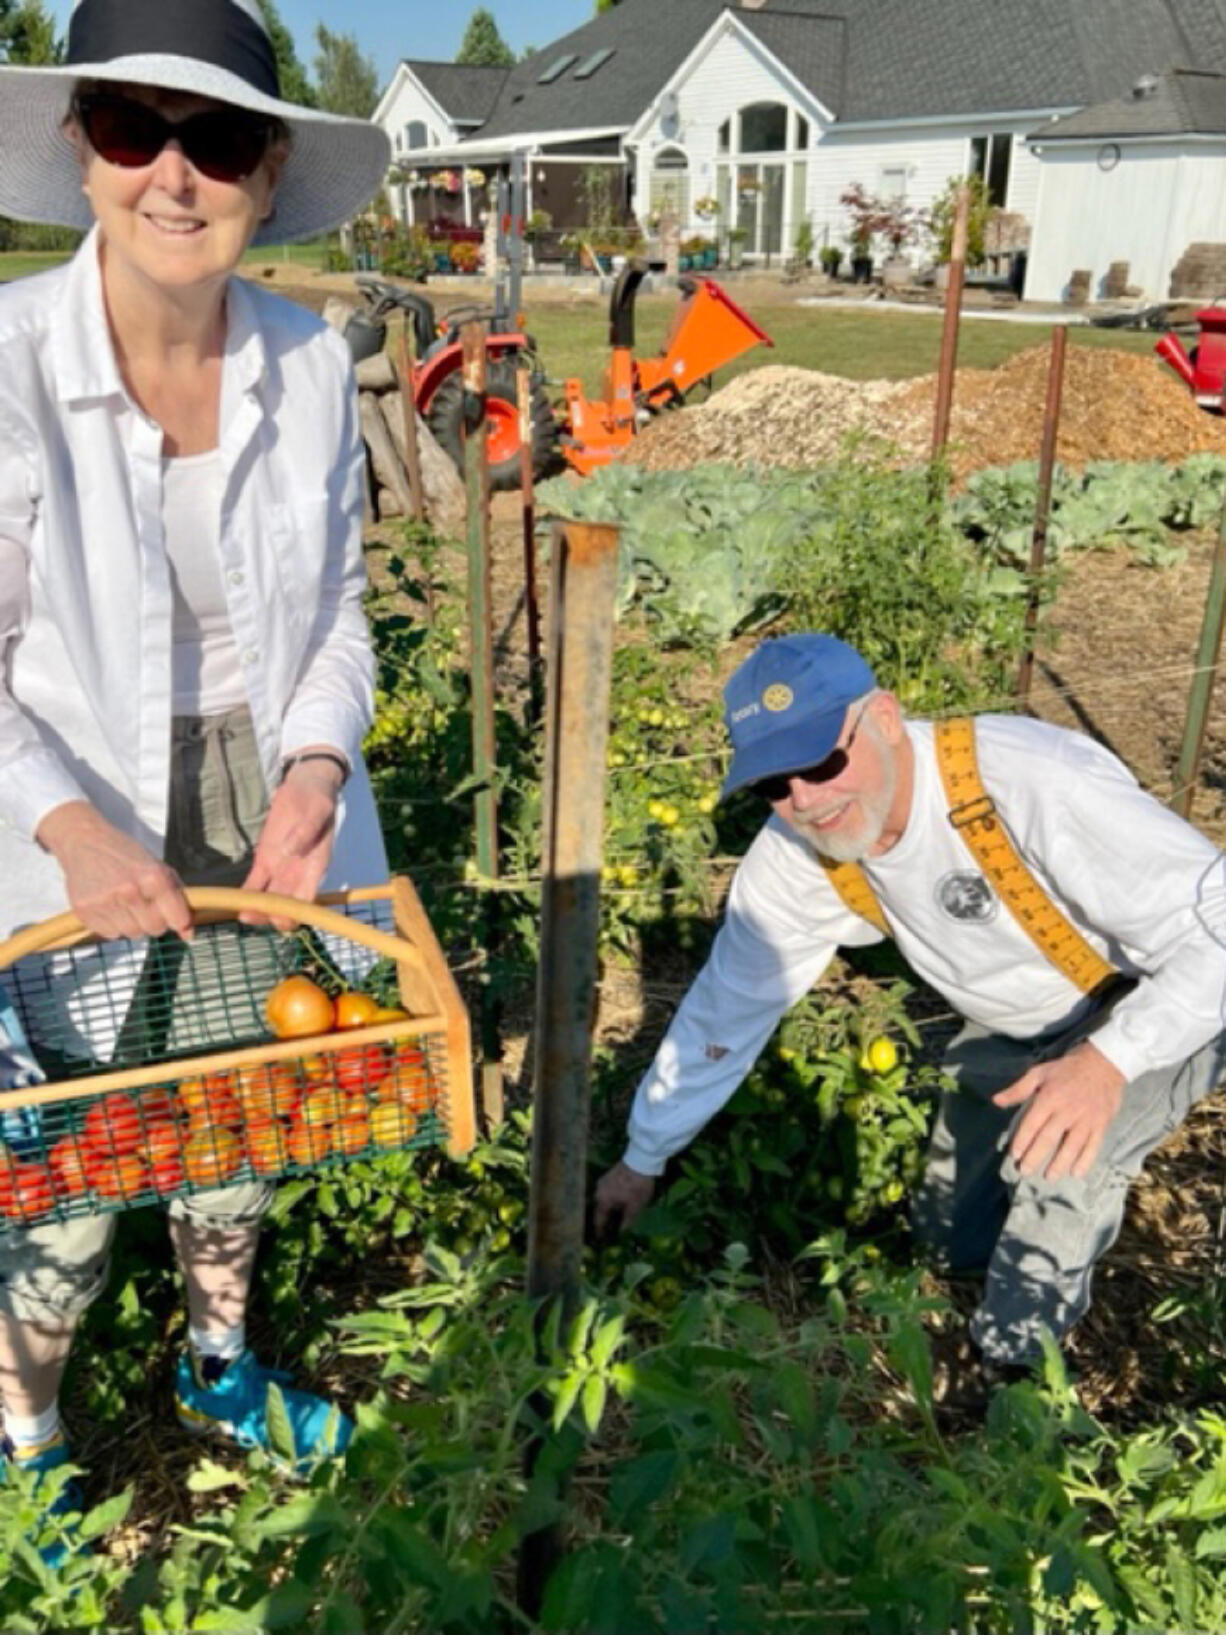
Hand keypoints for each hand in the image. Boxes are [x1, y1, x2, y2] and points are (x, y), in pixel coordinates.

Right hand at [36, 801, 192, 941]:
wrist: (84, 841)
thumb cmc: (126, 854)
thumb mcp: (158, 866)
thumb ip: (177, 898)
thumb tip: (188, 935)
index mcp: (153, 877)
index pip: (177, 918)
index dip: (178, 921)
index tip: (175, 919)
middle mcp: (130, 890)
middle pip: (154, 929)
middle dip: (154, 921)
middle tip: (145, 905)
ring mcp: (105, 902)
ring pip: (132, 934)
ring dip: (132, 924)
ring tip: (125, 903)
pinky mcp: (85, 910)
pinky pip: (110, 935)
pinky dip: (112, 926)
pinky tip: (109, 906)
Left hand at [240, 757, 342, 928]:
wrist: (306, 786)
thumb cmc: (316, 799)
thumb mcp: (317, 809)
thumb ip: (306, 830)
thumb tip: (291, 851)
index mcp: (315, 867)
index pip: (306, 902)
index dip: (293, 913)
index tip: (276, 914)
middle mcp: (298, 875)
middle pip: (284, 908)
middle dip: (268, 916)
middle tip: (249, 914)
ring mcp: (280, 870)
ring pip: (267, 900)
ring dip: (254, 909)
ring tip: (238, 911)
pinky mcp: (264, 861)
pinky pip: (254, 885)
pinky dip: (244, 895)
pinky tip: (231, 900)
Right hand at [593, 1161, 655, 1238]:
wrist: (641, 1160)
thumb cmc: (637, 1186)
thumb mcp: (635, 1207)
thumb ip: (627, 1222)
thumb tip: (621, 1234)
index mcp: (602, 1201)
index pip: (598, 1221)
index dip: (600, 1232)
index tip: (600, 1241)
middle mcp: (598, 1192)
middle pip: (599, 1210)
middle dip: (605, 1220)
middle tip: (610, 1230)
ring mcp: (602, 1182)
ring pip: (603, 1200)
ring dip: (608, 1209)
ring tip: (615, 1217)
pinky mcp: (608, 1176)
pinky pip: (606, 1192)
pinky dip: (610, 1199)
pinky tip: (618, 1202)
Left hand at [993, 1040, 1126, 1181]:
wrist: (1104, 1062)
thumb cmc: (1067, 1068)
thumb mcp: (1039, 1072)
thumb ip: (1018, 1089)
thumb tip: (996, 1101)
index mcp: (1049, 1098)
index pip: (1032, 1124)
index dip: (1022, 1140)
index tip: (1014, 1155)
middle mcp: (1067, 1111)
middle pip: (1048, 1139)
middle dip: (1035, 1157)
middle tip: (1025, 1171)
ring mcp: (1085, 1119)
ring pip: (1071, 1147)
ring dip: (1059, 1164)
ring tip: (1049, 1178)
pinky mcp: (1101, 1124)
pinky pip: (1093, 1146)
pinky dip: (1085, 1161)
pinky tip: (1076, 1173)